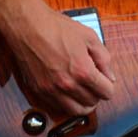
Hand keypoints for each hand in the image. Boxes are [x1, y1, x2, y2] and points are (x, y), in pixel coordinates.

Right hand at [0, 0, 115, 115]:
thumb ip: (104, 58)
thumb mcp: (89, 37)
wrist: (27, 26)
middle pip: (92, 103)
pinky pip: (57, 107)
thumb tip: (110, 76)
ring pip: (74, 111)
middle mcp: (67, 85)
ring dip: (83, 103)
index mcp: (83, 71)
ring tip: (84, 92)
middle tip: (95, 86)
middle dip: (97, 95)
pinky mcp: (38, 91)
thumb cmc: (56, 28)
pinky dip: (66, 103)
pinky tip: (68, 92)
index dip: (109, 87)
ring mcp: (51, 90)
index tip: (107, 82)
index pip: (106, 92)